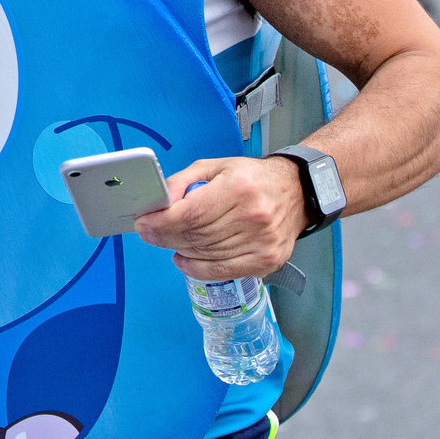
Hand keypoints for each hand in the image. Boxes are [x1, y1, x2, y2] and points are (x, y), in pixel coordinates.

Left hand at [132, 155, 306, 280]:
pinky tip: (184, 258)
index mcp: (239, 188)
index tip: (143, 223)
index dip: (162, 223)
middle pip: (196, 236)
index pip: (191, 214)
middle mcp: (253, 218)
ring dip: (179, 250)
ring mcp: (261, 243)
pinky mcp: (266, 261)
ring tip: (167, 240)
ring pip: (206, 255)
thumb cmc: (252, 178)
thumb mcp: (215, 167)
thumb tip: (159, 202)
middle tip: (148, 232)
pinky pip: (221, 271)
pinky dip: (196, 268)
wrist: (296, 192)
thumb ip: (183, 182)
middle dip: (164, 236)